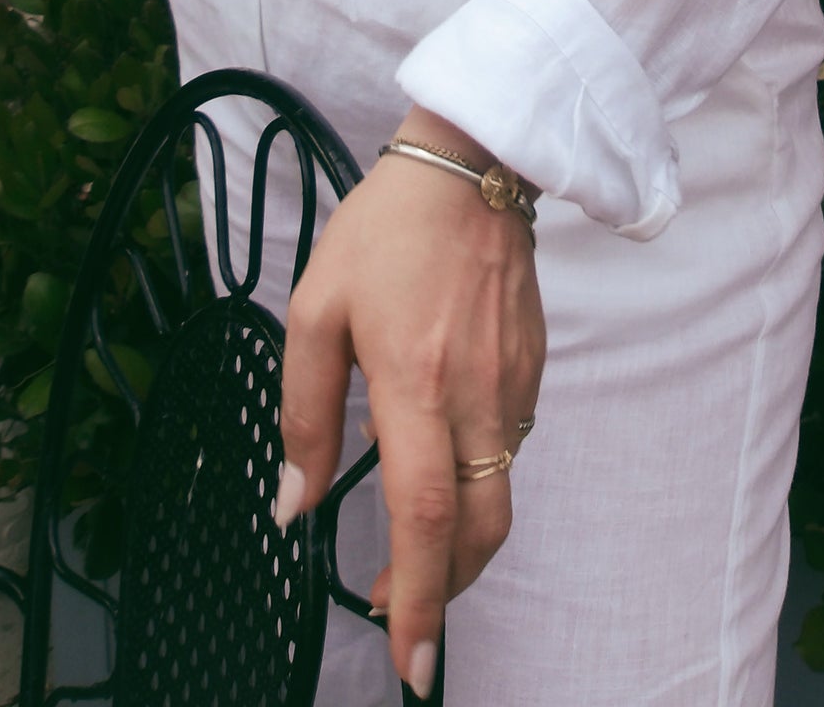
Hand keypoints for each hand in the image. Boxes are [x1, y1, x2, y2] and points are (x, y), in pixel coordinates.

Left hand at [273, 107, 544, 698]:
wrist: (471, 165)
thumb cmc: (385, 230)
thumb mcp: (315, 309)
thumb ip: (303, 411)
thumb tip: (291, 504)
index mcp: (414, 382)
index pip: (425, 517)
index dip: (419, 599)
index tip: (409, 660)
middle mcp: (475, 394)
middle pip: (477, 530)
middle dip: (443, 591)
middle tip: (398, 614)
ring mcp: (513, 383)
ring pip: (498, 495)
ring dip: (458, 541)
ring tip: (408, 546)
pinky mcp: (531, 367)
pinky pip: (507, 447)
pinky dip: (476, 480)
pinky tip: (438, 456)